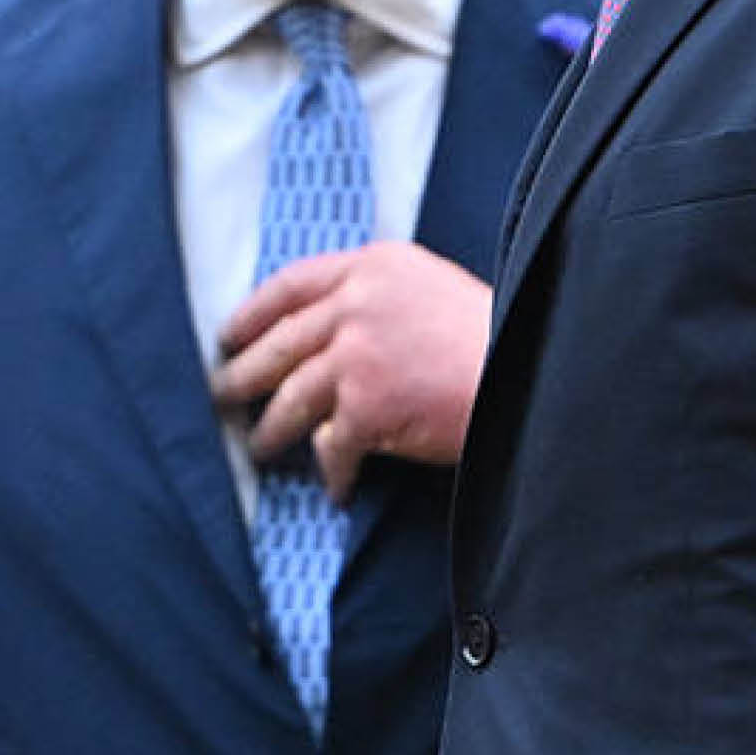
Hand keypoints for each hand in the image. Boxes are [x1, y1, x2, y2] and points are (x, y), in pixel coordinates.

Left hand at [214, 240, 492, 496]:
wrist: (531, 375)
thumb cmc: (496, 339)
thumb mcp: (433, 289)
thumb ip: (382, 297)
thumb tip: (334, 331)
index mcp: (375, 265)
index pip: (291, 284)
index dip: (252, 314)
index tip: (230, 335)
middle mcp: (357, 302)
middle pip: (278, 343)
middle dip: (243, 375)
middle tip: (224, 395)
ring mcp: (357, 354)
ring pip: (290, 398)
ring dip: (271, 430)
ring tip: (261, 448)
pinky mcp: (366, 407)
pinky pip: (330, 447)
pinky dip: (332, 473)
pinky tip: (336, 489)